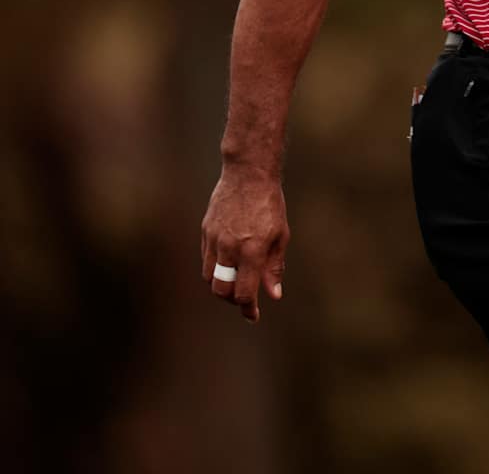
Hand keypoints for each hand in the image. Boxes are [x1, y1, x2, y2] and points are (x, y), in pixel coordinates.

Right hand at [200, 165, 288, 321]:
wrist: (248, 175)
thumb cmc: (270, 205)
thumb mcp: (281, 236)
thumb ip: (274, 267)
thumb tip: (273, 294)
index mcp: (252, 250)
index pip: (244, 292)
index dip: (248, 308)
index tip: (253, 316)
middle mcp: (230, 248)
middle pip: (221, 290)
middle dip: (233, 300)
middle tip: (245, 299)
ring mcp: (214, 240)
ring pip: (210, 277)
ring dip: (222, 286)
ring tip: (237, 282)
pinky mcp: (205, 232)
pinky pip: (206, 260)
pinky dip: (215, 269)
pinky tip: (228, 265)